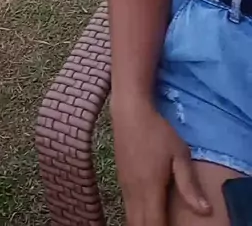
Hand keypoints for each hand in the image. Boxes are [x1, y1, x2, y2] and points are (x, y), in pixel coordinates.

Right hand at [112, 101, 209, 225]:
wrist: (130, 111)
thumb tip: (205, 211)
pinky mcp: (121, 180)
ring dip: (142, 224)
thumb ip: (189, 184)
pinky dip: (136, 216)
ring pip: (131, 218)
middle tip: (166, 225)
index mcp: (150, 188)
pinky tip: (146, 213)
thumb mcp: (179, 154)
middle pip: (139, 225)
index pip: (154, 225)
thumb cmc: (157, 131)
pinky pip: (128, 207)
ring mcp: (125, 186)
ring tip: (157, 222)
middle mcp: (134, 192)